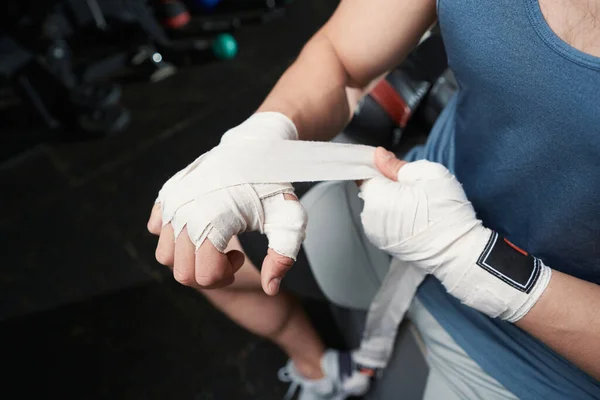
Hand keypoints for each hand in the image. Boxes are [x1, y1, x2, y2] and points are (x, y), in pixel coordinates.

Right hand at [147, 113, 307, 295]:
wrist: (255, 148)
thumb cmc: (274, 186)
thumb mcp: (289, 220)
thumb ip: (283, 257)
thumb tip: (271, 289)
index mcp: (212, 221)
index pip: (204, 276)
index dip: (225, 274)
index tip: (239, 256)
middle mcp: (185, 213)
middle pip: (183, 272)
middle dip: (208, 272)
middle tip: (228, 252)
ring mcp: (172, 203)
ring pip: (166, 256)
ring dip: (189, 258)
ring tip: (213, 240)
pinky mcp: (167, 196)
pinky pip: (156, 231)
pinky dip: (174, 237)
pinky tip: (199, 226)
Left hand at [359, 148, 550, 321]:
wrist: (458, 251)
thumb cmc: (445, 211)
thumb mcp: (427, 175)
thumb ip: (397, 165)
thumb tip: (378, 156)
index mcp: (376, 198)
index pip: (365, 174)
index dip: (380, 168)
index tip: (395, 168)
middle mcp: (369, 218)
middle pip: (372, 192)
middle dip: (388, 186)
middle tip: (415, 188)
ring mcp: (375, 234)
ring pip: (378, 208)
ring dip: (391, 203)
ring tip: (418, 205)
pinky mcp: (385, 245)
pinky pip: (384, 223)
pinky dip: (395, 217)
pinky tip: (415, 218)